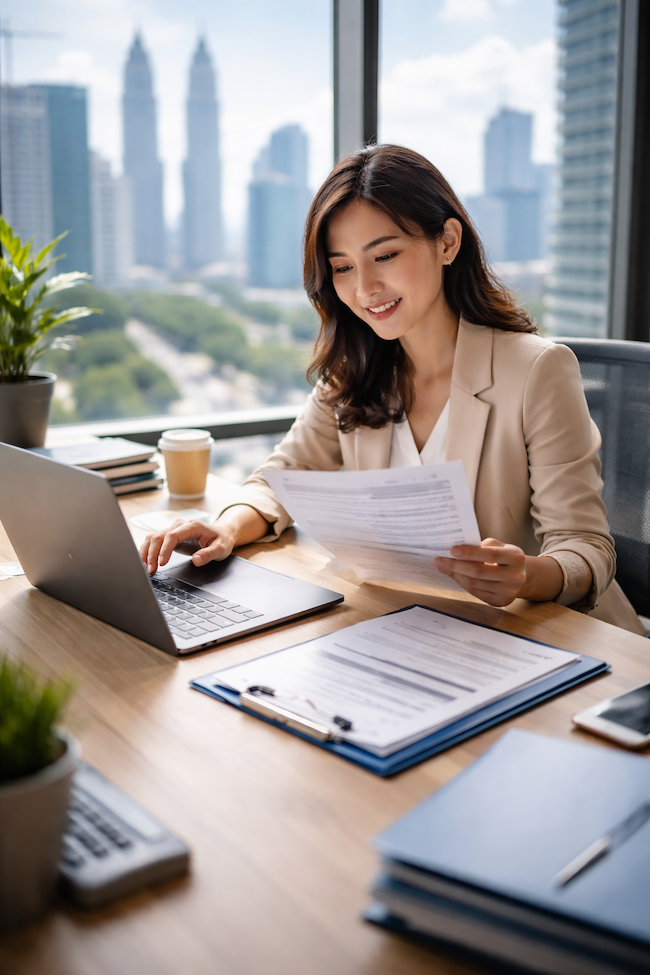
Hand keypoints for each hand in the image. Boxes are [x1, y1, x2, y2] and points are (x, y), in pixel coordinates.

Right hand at [140, 518, 236, 574]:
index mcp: (192, 526)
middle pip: (159, 536)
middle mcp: (180, 525)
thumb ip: (209, 554)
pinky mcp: (169, 535)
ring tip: (146, 568)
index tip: (162, 563)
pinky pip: (154, 541)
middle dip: (152, 554)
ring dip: (146, 552)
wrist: (221, 533)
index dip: (165, 549)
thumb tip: (196, 560)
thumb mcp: (221, 549)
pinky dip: (147, 550)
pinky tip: (145, 562)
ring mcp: (173, 529)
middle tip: (151, 570)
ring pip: (153, 537)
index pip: (172, 535)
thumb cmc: (221, 540)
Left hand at [434, 538, 562, 606]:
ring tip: (443, 567)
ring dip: (456, 575)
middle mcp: (515, 577)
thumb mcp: (502, 546)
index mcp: (516, 558)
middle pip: (479, 572)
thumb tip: (459, 550)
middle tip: (439, 560)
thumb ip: (484, 546)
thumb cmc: (506, 558)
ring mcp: (508, 592)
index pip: (490, 555)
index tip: (452, 550)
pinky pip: (476, 592)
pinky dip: (463, 583)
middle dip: (456, 566)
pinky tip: (455, 575)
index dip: (470, 553)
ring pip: (475, 584)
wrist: (524, 578)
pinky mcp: (500, 601)